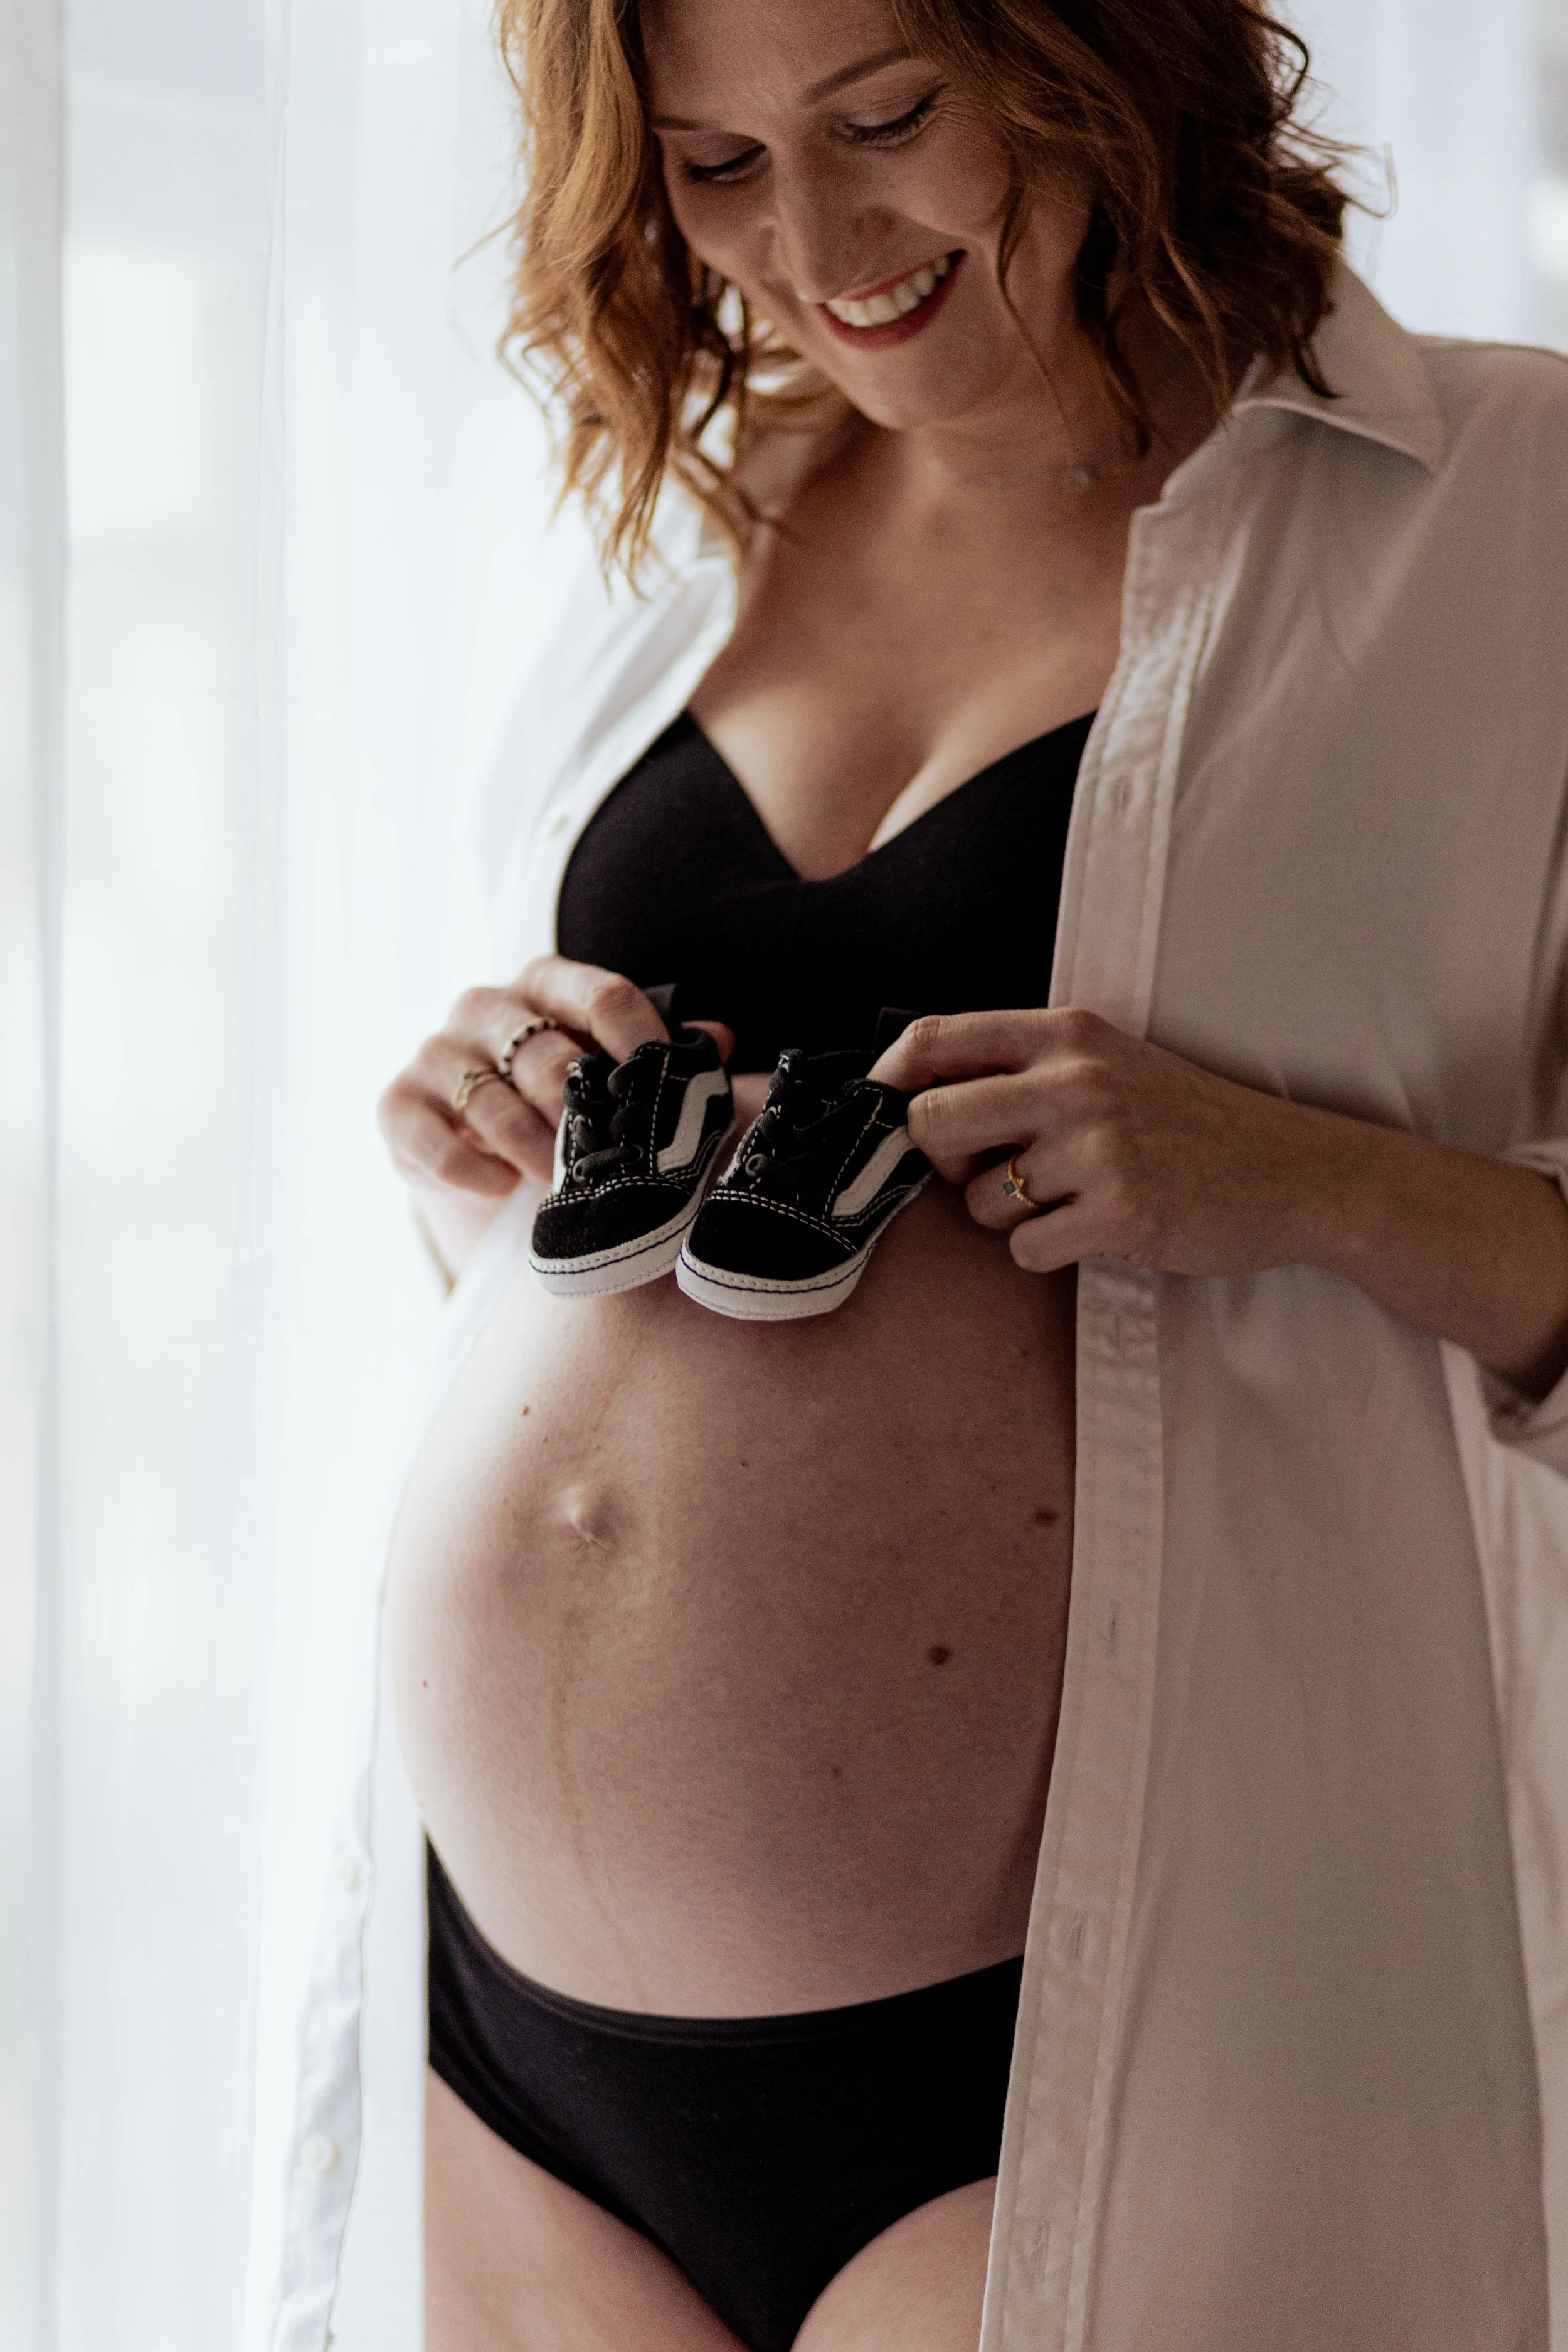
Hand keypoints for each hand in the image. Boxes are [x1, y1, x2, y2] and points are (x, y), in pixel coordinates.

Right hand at [379, 956, 733, 1196]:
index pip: (600, 993)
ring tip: (562, 1186)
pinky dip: (478, 1174)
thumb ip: (659, 1052)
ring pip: (492, 1104)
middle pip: (547, 1056)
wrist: (474, 1149)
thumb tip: (718, 1039)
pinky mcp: (396, 1105)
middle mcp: (483, 1006)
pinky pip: (437, 1144)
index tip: (668, 1088)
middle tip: (613, 1161)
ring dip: (535, 1154)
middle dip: (584, 1117)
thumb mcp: (605, 1070)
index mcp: (543, 982)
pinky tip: (504, 1188)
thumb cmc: (555, 1098)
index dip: (641, 1040)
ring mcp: (434, 1052)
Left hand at [874, 1007, 1567, 1394]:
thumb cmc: (1190, 1122)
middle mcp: (1076, 1081)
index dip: (888, 1081)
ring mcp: (1099, 1148)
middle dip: (943, 1162)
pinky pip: (1026, 1249)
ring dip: (1009, 1215)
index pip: (934, 1040)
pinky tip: (1099, 1229)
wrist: (1295, 1172)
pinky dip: (1050, 1251)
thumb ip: (1024, 1068)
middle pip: (930, 1123)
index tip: (885, 1112)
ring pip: (978, 1201)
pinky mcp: (1120, 1213)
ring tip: (1073, 1198)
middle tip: (990, 1171)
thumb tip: (915, 1095)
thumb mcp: (1110, 1064)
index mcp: (1068, 1033)